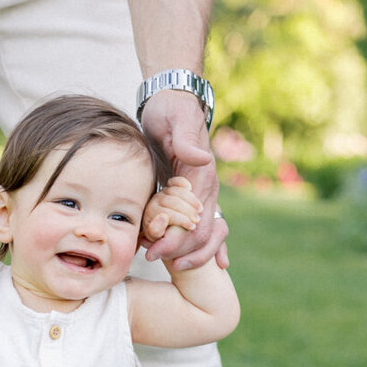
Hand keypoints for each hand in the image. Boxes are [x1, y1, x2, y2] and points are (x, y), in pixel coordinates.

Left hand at [140, 88, 228, 268]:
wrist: (174, 102)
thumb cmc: (171, 111)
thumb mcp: (176, 120)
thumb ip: (187, 140)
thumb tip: (201, 158)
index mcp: (202, 177)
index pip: (194, 220)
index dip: (175, 238)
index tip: (153, 250)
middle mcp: (207, 189)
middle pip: (201, 233)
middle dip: (178, 251)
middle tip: (152, 258)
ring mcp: (203, 193)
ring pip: (206, 233)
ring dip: (191, 252)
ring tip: (170, 264)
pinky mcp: (195, 194)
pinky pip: (207, 224)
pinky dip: (209, 245)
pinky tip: (214, 263)